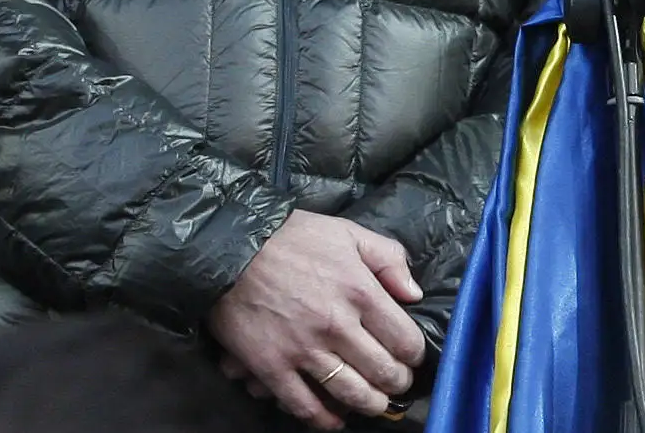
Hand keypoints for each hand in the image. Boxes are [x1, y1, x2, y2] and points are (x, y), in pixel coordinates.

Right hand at [207, 211, 424, 427]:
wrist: (231, 248)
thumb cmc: (291, 236)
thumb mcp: (345, 231)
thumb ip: (387, 257)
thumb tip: (413, 294)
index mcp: (359, 290)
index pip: (405, 340)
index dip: (413, 354)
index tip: (409, 355)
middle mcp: (337, 325)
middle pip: (383, 372)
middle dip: (396, 382)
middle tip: (394, 381)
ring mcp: (305, 350)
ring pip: (352, 394)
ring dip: (370, 404)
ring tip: (373, 401)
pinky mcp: (274, 368)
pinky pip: (306, 407)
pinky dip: (325, 420)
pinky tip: (335, 418)